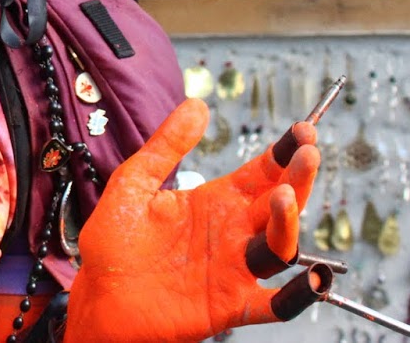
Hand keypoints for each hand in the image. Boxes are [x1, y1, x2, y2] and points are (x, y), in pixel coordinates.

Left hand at [65, 98, 319, 342]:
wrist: (96, 295)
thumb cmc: (112, 242)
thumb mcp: (135, 182)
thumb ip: (167, 145)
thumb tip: (196, 104)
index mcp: (214, 202)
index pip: (260, 173)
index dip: (283, 152)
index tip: (304, 130)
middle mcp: (231, 234)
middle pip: (278, 204)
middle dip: (297, 177)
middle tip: (308, 151)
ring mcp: (233, 269)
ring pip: (279, 246)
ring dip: (288, 222)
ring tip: (282, 194)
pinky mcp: (229, 304)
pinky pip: (276, 304)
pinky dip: (299, 295)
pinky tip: (313, 279)